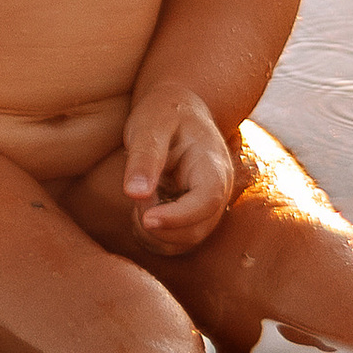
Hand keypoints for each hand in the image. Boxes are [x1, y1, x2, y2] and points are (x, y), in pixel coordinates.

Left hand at [118, 85, 238, 253]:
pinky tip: (142, 212)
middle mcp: (218, 190)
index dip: (178, 217)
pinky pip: (177, 242)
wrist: (177, 109)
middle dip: (160, 226)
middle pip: (197, 228)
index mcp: (213, 164)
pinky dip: (155, 237)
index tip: (145, 218)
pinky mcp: (194, 216)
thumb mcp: (150, 124)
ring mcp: (208, 206)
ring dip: (156, 233)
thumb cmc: (163, 112)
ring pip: (187, 241)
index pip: (207, 201)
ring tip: (139, 201)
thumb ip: (144, 157)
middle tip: (135, 198)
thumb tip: (134, 194)